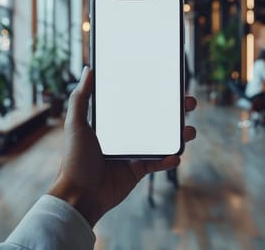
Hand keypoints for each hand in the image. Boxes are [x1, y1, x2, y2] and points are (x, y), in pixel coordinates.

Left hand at [48, 67, 197, 226]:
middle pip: (153, 119)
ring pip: (161, 140)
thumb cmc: (74, 159)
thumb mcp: (75, 124)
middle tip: (188, 103)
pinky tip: (177, 155)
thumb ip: (80, 97)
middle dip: (172, 111)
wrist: (80, 195)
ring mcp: (132, 153)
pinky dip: (169, 159)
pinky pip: (157, 162)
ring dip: (177, 135)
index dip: (151, 93)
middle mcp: (123, 135)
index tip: (166, 83)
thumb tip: (88, 69)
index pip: (134, 103)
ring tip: (190, 131)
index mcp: (110, 122)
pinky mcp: (137, 170)